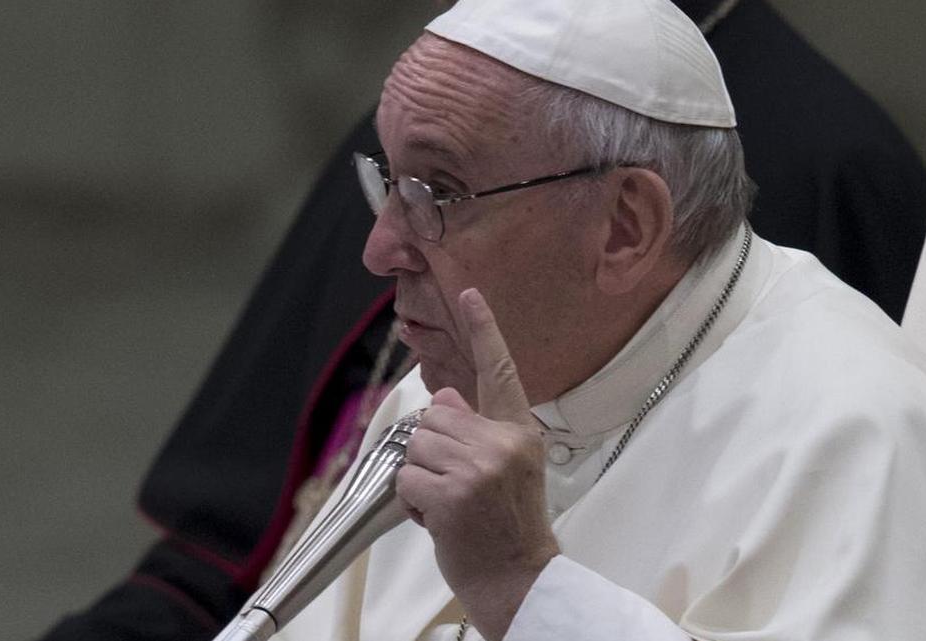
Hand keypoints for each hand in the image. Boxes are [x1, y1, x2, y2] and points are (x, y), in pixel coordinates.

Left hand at [396, 287, 559, 639]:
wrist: (519, 579)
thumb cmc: (508, 526)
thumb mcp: (507, 469)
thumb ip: (477, 430)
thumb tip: (445, 398)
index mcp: (519, 432)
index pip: (500, 372)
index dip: (483, 330)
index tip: (470, 294)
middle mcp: (501, 443)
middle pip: (435, 417)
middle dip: (432, 451)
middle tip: (457, 487)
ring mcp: (477, 467)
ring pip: (416, 445)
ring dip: (421, 478)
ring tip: (450, 504)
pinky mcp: (451, 493)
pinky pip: (405, 477)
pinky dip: (412, 502)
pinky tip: (439, 519)